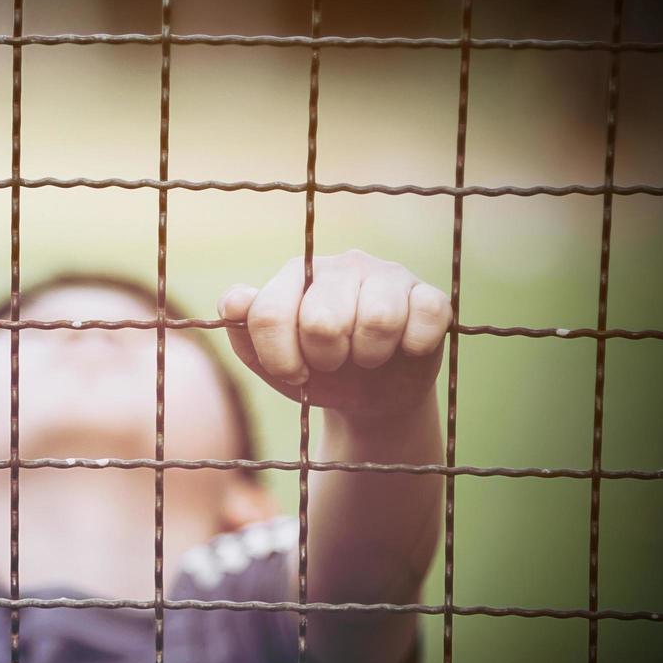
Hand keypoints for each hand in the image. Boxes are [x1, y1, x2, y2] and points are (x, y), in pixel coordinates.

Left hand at [219, 250, 451, 418]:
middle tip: (333, 361)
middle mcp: (342, 265)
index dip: (279, 358)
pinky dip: (413, 346)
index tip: (293, 373)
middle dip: (325, 358)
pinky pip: (425, 317)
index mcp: (296, 274)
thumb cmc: (315, 370)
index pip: (270, 313)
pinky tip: (405, 349)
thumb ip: (244, 332)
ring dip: (369, 356)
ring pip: (377, 320)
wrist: (372, 397)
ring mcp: (388, 275)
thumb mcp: (271, 361)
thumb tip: (234, 302)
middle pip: (322, 320)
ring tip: (366, 357)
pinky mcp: (428, 294)